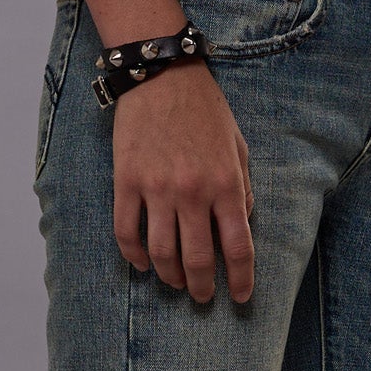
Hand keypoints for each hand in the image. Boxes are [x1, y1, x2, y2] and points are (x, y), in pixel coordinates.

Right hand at [112, 60, 256, 303]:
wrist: (162, 74)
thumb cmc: (204, 110)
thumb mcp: (237, 146)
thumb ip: (243, 187)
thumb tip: (243, 224)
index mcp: (226, 185)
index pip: (239, 248)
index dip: (241, 280)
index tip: (240, 297)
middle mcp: (193, 192)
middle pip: (198, 260)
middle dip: (202, 288)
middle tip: (202, 297)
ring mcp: (157, 189)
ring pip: (162, 253)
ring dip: (170, 277)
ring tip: (175, 283)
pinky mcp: (127, 182)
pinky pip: (126, 232)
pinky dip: (134, 256)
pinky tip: (143, 264)